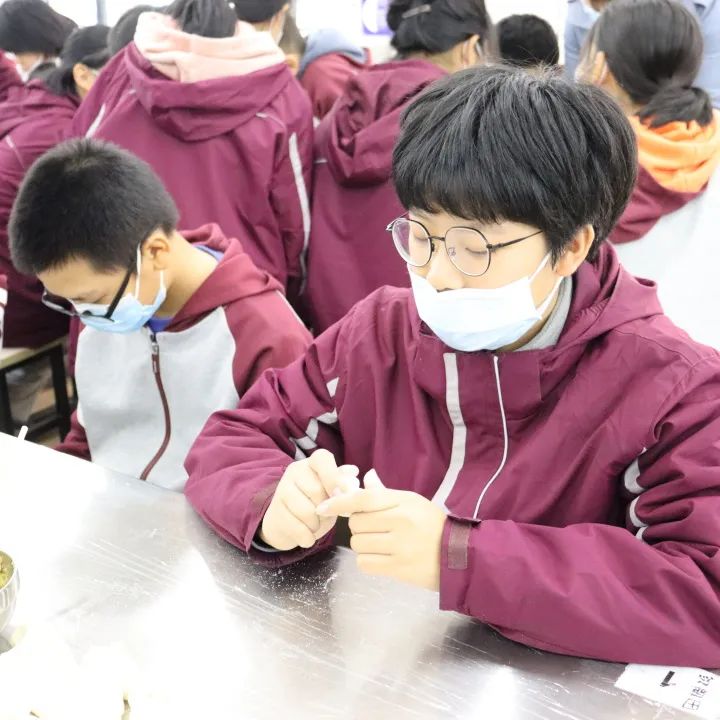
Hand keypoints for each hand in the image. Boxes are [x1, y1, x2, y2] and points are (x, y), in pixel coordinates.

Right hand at [260, 449, 358, 551]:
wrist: (285, 521)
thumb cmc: (315, 502)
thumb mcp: (331, 491)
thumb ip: (342, 481)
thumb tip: (353, 472)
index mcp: (312, 463)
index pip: (322, 459)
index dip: (334, 476)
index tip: (344, 494)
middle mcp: (294, 471)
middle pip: (317, 491)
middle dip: (327, 510)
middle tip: (327, 516)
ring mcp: (282, 490)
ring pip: (307, 512)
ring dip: (317, 525)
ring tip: (316, 525)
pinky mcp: (275, 511)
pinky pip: (297, 528)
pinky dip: (307, 537)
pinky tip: (308, 536)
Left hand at [316, 471, 446, 590]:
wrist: (458, 556)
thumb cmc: (433, 526)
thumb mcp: (413, 502)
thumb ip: (385, 493)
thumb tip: (366, 478)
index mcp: (403, 502)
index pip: (363, 499)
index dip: (339, 501)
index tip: (323, 507)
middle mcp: (400, 522)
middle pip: (356, 523)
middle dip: (359, 527)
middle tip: (375, 529)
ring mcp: (399, 546)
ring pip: (358, 544)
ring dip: (363, 545)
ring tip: (380, 544)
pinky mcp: (398, 568)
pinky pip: (365, 563)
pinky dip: (368, 561)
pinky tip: (381, 557)